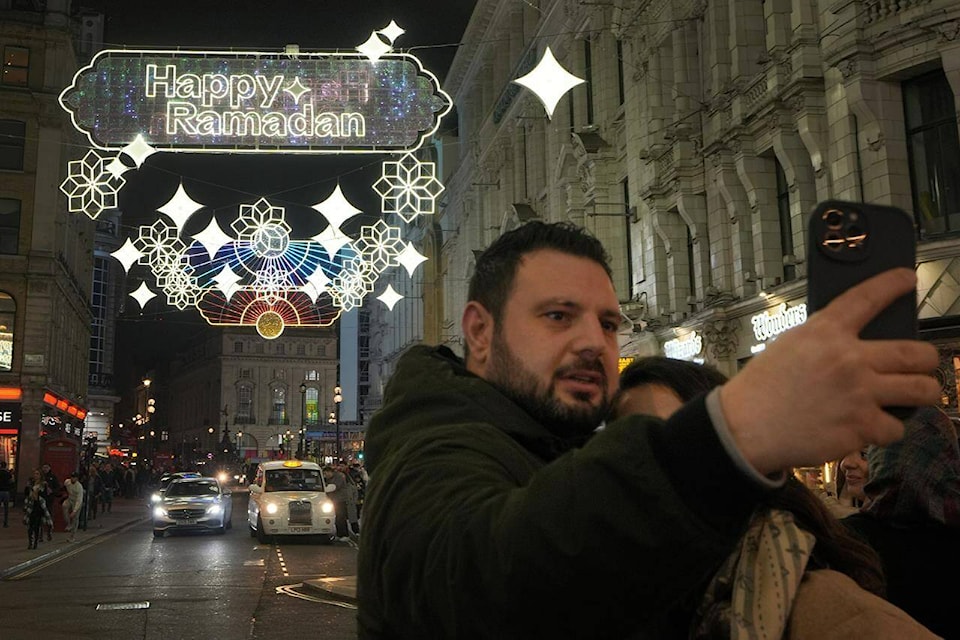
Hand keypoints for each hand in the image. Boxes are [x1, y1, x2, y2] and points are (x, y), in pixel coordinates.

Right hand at [719, 268, 939, 474]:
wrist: (745, 427)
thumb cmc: (762, 388)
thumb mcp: (789, 346)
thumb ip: (825, 340)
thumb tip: (858, 344)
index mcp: (825, 333)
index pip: (867, 298)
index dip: (892, 284)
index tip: (906, 279)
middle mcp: (849, 360)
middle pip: (917, 353)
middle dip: (927, 359)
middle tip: (922, 364)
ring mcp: (859, 394)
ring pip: (923, 390)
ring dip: (922, 392)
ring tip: (914, 395)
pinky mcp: (861, 427)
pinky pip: (896, 428)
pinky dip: (887, 429)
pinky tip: (872, 426)